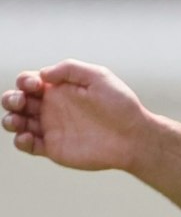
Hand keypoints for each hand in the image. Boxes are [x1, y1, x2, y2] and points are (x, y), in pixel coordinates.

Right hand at [2, 61, 156, 170]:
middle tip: (22, 102)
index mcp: (60, 89)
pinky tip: (28, 137)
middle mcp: (51, 107)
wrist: (133, 136)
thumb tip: (43, 74)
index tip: (36, 85)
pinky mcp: (52, 147)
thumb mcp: (99, 77)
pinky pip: (27, 145)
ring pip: (17, 122)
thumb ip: (70, 69)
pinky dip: (20, 141)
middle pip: (16, 101)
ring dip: (10, 120)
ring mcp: (50, 128)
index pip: (29, 82)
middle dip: (11, 99)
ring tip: (18, 121)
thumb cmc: (120, 104)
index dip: (25, 81)